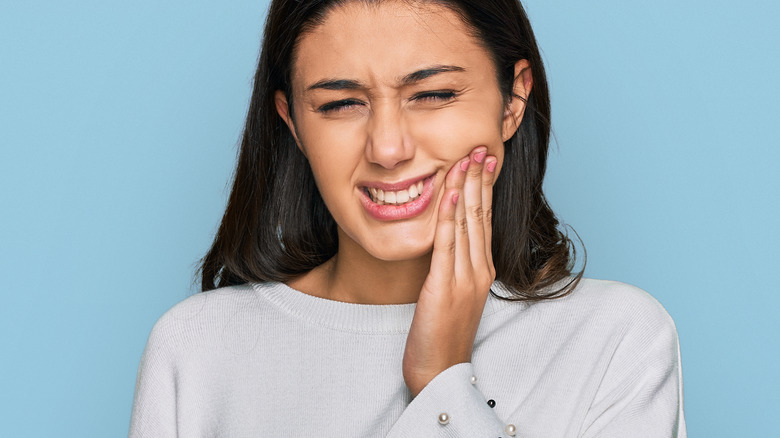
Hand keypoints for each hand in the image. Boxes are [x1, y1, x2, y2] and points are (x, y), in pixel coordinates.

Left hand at [402, 146, 497, 396]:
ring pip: (468, 224)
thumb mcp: (453, 296)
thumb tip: (448, 243)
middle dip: (480, 179)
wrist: (439, 371)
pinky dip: (449, 216)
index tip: (484, 162)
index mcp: (482, 271)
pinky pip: (448, 244)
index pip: (485, 221)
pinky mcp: (445, 286)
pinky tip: (448, 193)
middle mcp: (479, 271)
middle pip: (481, 216)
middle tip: (480, 148)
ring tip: (467, 159)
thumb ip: (454, 268)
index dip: (484, 189)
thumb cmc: (443, 335)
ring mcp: (465, 278)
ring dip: (466, 188)